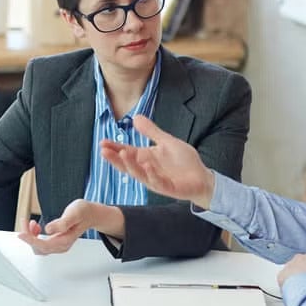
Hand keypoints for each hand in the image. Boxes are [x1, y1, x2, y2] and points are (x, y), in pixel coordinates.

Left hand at [17, 199, 119, 254]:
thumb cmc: (83, 212)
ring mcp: (58, 246)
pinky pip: (41, 244)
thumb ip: (63, 222)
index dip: (31, 240)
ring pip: (38, 247)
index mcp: (65, 241)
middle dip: (29, 236)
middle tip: (25, 221)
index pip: (44, 245)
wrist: (90, 214)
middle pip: (39, 248)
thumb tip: (49, 229)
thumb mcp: (74, 213)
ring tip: (32, 223)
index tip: (21, 234)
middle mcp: (61, 246)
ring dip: (31, 236)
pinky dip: (35, 236)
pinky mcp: (56, 242)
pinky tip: (36, 226)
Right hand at [100, 115, 214, 207]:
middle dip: (115, 158)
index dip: (115, 148)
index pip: (126, 152)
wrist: (202, 177)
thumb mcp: (166, 142)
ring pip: (139, 174)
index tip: (103, 142)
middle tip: (103, 150)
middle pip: (127, 165)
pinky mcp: (168, 187)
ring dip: (130, 164)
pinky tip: (146, 164)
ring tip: (122, 154)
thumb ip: (151, 131)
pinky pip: (157, 181)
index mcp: (145, 158)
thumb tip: (135, 117)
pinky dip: (151, 173)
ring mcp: (156, 180)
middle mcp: (147, 170)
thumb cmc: (184, 161)